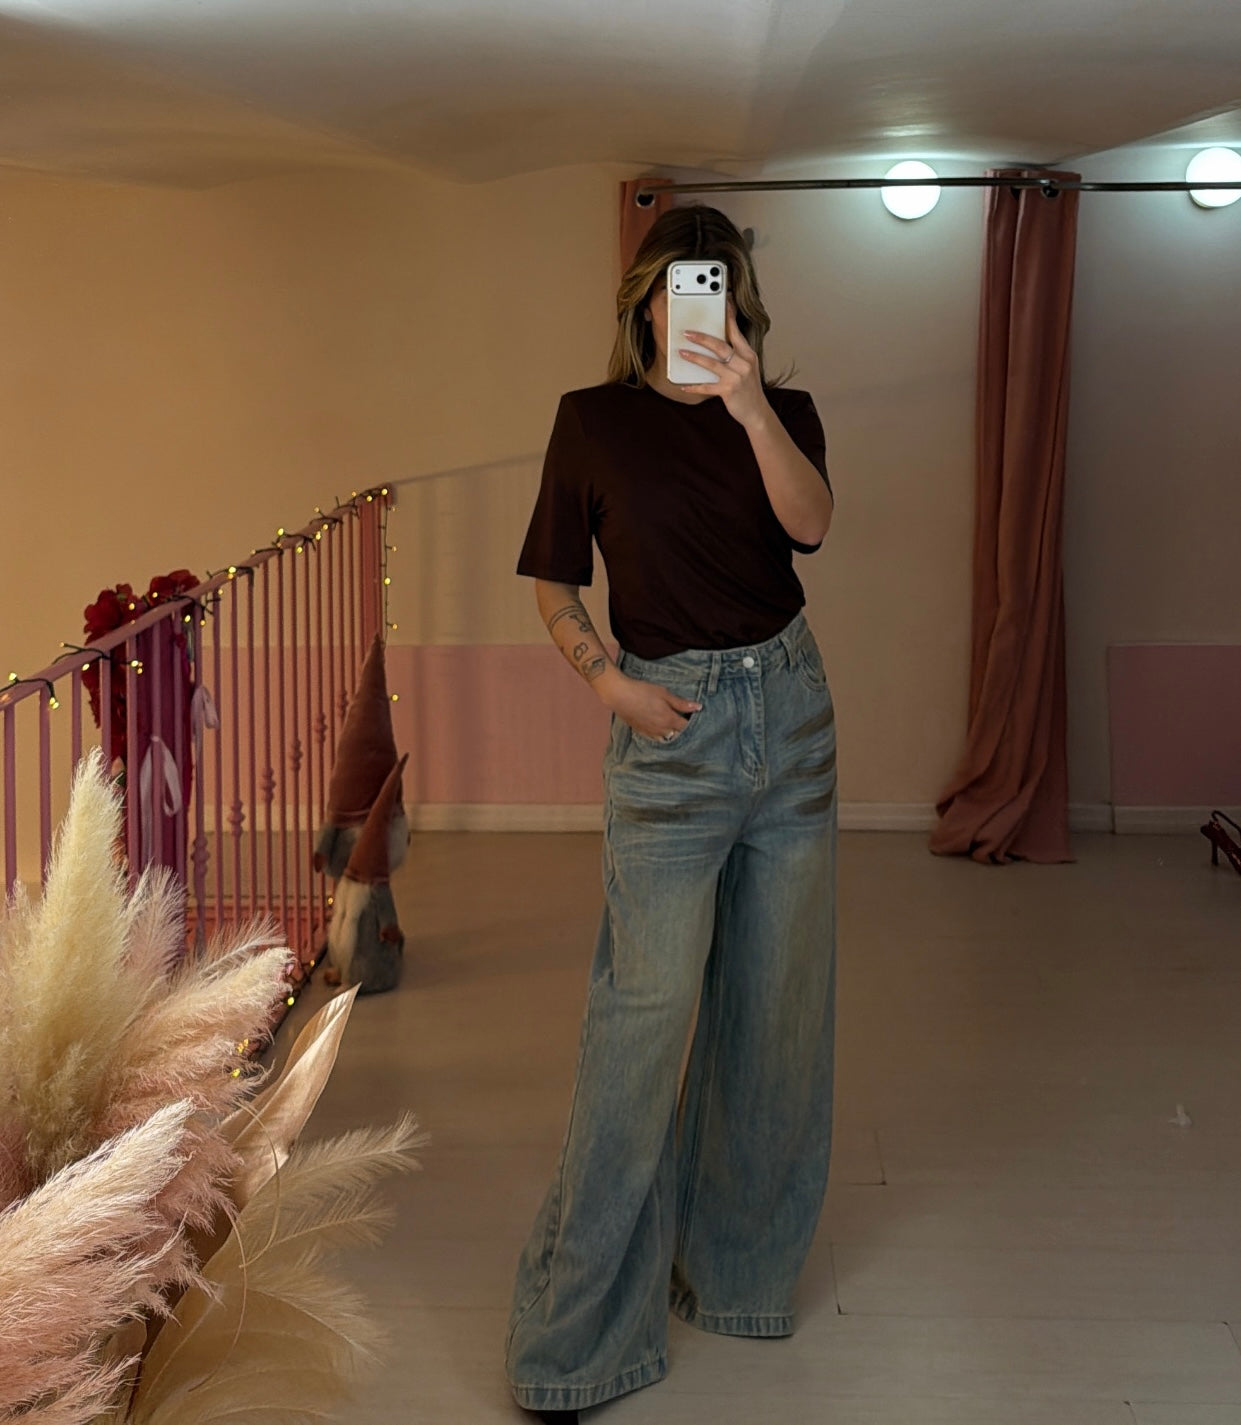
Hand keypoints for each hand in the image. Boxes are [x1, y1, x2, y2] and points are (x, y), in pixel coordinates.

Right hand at [596, 669, 701, 742]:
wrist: (619, 696)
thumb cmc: (642, 691)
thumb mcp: (664, 693)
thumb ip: (681, 703)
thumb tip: (698, 707)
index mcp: (669, 719)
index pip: (686, 727)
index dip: (692, 723)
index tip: (694, 717)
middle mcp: (661, 729)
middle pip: (677, 735)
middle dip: (683, 730)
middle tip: (685, 721)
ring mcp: (650, 732)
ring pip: (666, 738)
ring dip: (672, 734)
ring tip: (674, 727)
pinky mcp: (641, 732)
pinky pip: (655, 739)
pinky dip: (661, 736)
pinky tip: (661, 729)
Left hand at [679, 305, 770, 429]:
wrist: (757, 412)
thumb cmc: (749, 389)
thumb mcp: (747, 368)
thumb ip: (735, 356)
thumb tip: (716, 344)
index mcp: (748, 355)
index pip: (736, 332)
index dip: (728, 318)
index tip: (722, 304)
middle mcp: (744, 363)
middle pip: (720, 345)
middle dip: (702, 338)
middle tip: (688, 333)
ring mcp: (736, 377)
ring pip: (712, 364)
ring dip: (694, 357)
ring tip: (681, 352)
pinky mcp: (729, 391)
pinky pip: (707, 387)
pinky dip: (694, 386)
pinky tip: (684, 386)